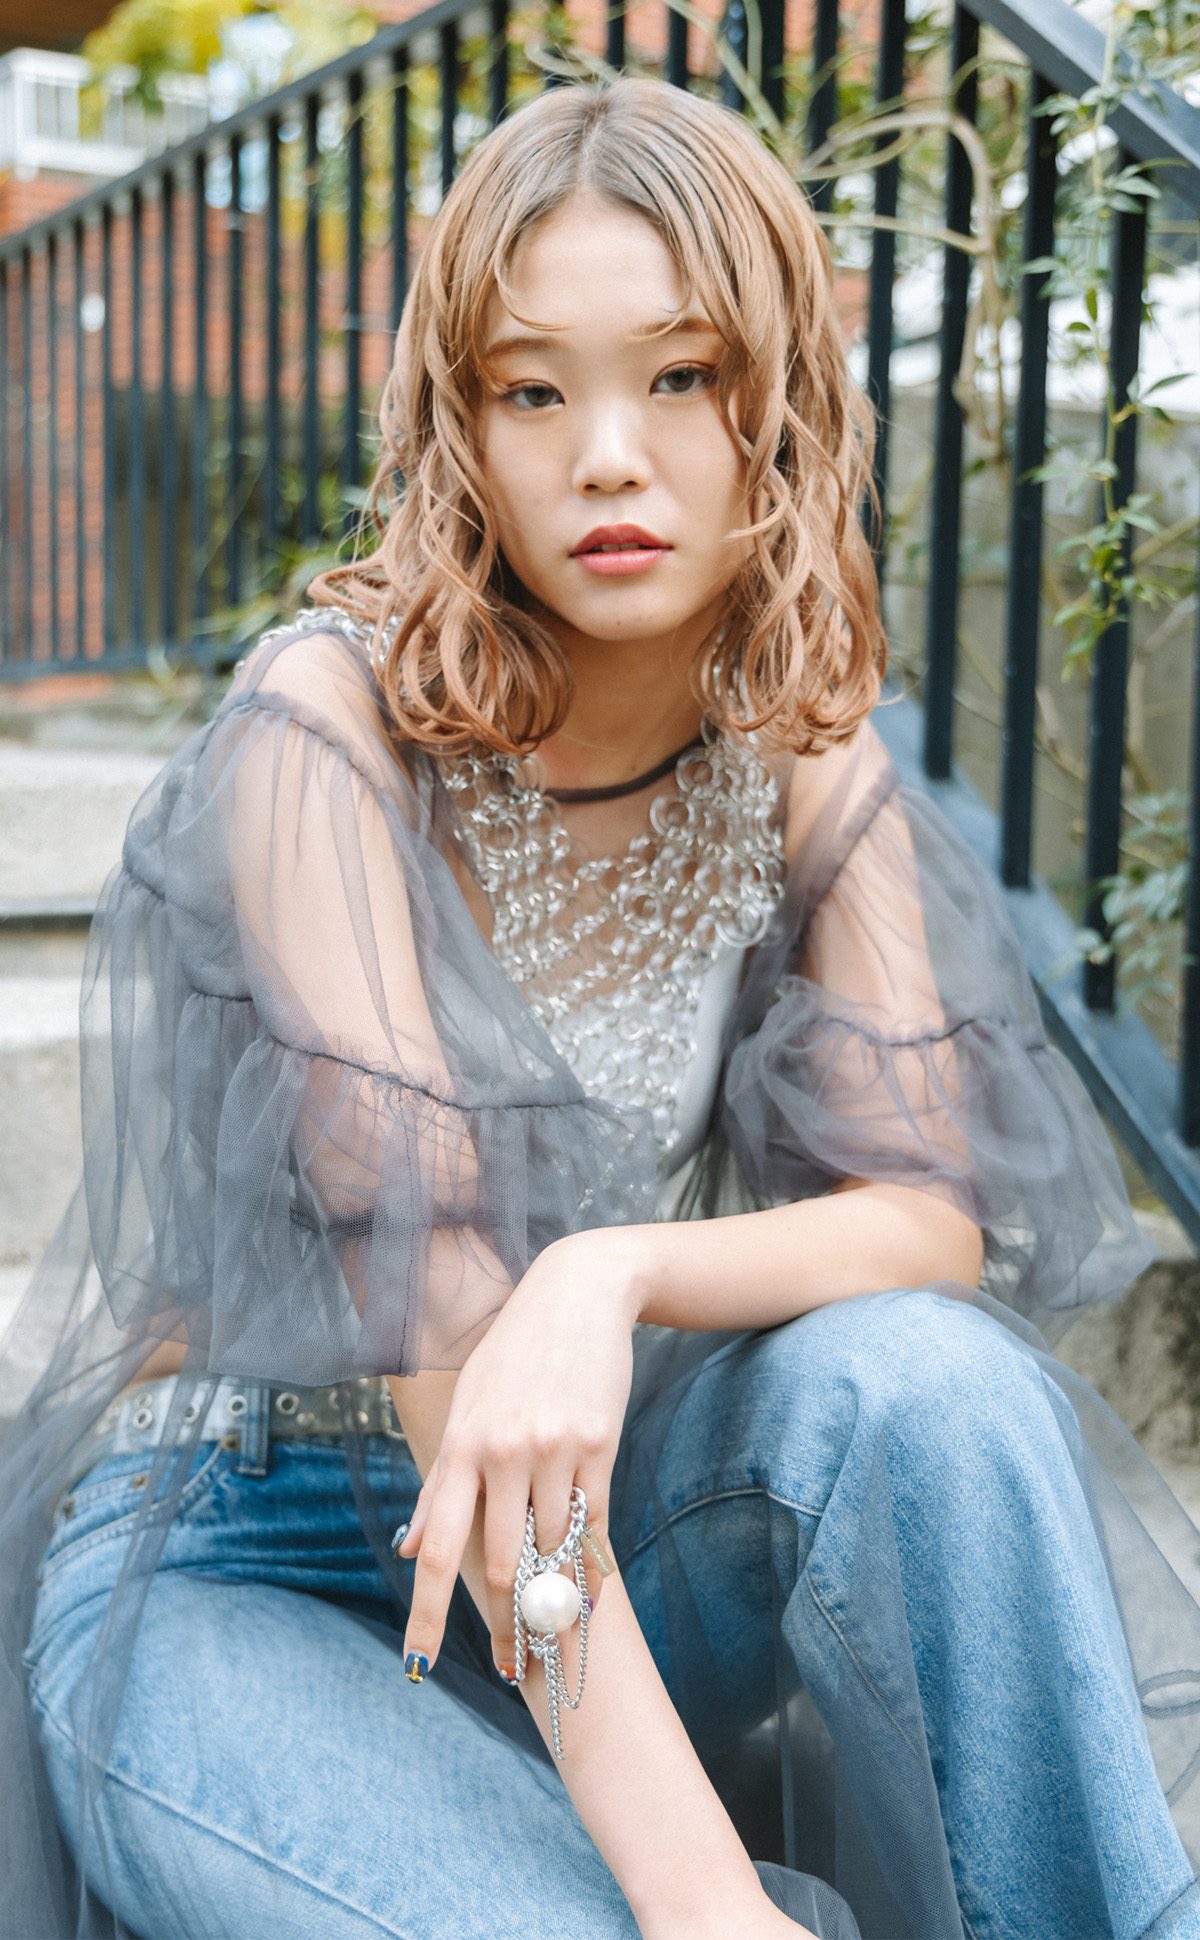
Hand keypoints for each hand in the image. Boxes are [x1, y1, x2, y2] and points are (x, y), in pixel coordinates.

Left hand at [397, 1226, 650, 1676]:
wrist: (577, 1294)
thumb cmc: (513, 1356)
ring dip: (552, 1594)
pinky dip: (593, 1563)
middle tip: (515, 1665)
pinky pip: (595, 1522)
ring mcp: (553, 1448)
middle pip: (499, 1564)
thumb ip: (439, 1484)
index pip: (438, 1548)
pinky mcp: (599, 1443)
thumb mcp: (466, 1408)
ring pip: (550, 1547)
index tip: (418, 1667)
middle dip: (506, 1622)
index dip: (427, 1613)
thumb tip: (409, 1548)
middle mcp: (502, 1451)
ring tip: (557, 1630)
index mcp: (460, 1445)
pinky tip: (591, 1591)